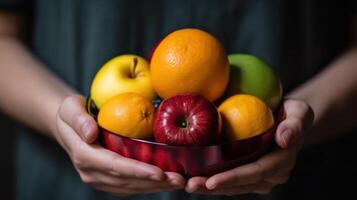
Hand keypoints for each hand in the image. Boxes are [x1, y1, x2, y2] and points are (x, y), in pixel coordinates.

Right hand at [55, 95, 184, 195]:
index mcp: (84, 156)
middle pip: (127, 181)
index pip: (115, 166)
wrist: (68, 127)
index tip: (160, 173)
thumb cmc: (72, 113)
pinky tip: (165, 181)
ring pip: (131, 187)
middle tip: (179, 180)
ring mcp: (99, 179)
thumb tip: (90, 133)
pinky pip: (130, 186)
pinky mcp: (107, 180)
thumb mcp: (70, 108)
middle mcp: (91, 173)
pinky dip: (148, 185)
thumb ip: (78, 119)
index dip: (138, 171)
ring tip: (178, 182)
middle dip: (154, 182)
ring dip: (155, 187)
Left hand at [185, 99, 313, 195]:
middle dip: (213, 187)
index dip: (233, 178)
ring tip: (185, 184)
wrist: (288, 120)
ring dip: (208, 187)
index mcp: (281, 162)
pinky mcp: (247, 174)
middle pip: (239, 184)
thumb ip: (295, 124)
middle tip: (189, 185)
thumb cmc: (293, 112)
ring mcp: (259, 178)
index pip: (255, 172)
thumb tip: (285, 139)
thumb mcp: (300, 112)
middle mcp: (270, 175)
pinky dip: (210, 180)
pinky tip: (191, 177)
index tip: (211, 181)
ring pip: (232, 187)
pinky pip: (229, 180)